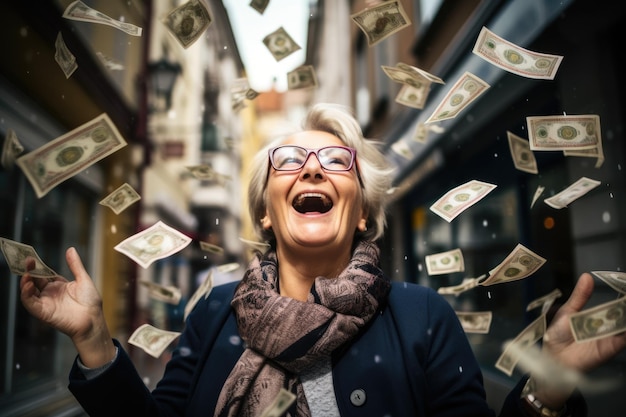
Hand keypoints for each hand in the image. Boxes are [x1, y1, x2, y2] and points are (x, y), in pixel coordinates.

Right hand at [20, 247, 115, 366]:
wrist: (93, 319)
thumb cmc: (90, 302)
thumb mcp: (83, 279)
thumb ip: (75, 265)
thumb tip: (70, 249)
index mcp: (59, 285)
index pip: (44, 274)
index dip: (37, 266)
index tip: (32, 257)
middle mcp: (50, 293)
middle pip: (35, 281)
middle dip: (30, 271)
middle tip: (27, 261)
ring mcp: (46, 303)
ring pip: (29, 292)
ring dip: (25, 283)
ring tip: (26, 273)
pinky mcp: (43, 312)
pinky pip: (30, 303)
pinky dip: (26, 294)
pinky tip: (29, 285)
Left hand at [543, 272, 625, 370]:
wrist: (552, 355)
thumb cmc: (559, 334)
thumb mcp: (569, 311)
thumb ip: (580, 296)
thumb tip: (587, 276)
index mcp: (598, 317)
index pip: (616, 307)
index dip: (624, 298)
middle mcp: (607, 328)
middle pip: (623, 316)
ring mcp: (610, 338)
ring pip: (625, 326)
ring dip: (625, 317)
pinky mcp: (608, 349)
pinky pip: (622, 340)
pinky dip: (625, 333)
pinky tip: (624, 325)